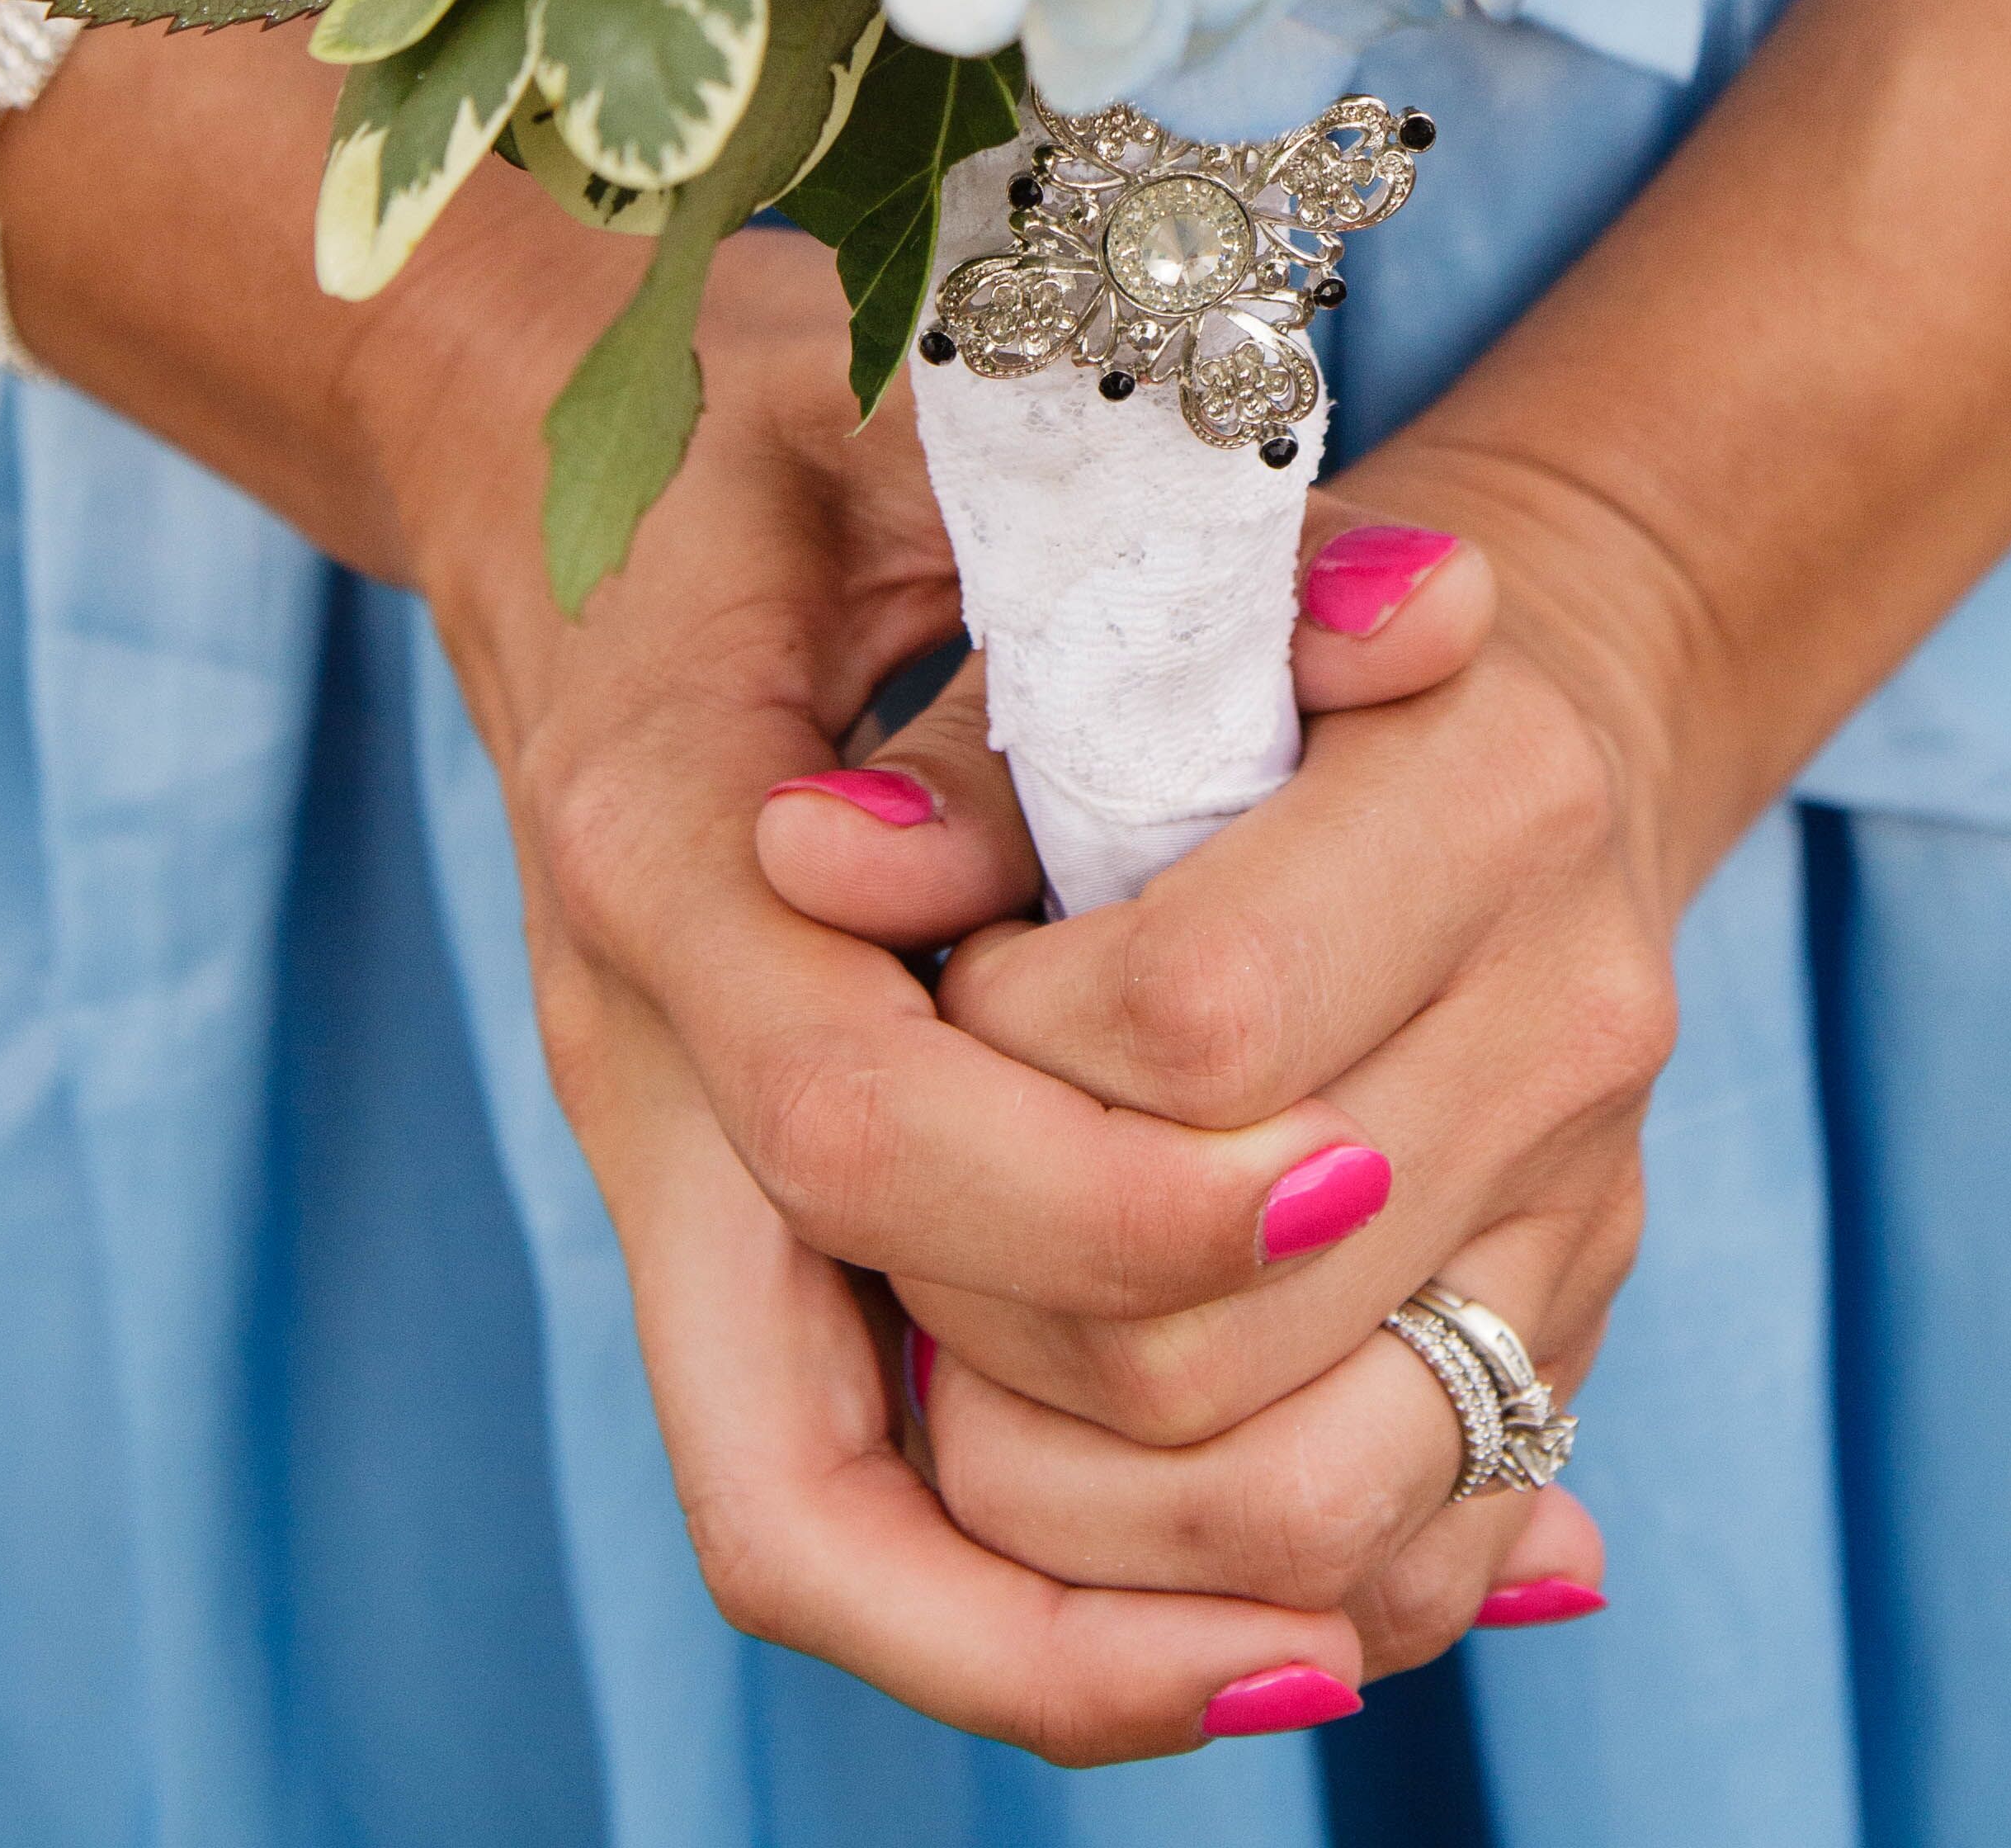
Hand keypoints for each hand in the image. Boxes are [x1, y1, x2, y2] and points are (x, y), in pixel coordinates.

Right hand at [357, 206, 1597, 1752]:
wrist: (568, 453)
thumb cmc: (757, 406)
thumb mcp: (924, 376)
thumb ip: (1153, 493)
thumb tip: (1442, 617)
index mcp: (654, 842)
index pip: (856, 1126)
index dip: (1101, 1187)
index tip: (1340, 1165)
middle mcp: (644, 1057)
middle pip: (816, 1461)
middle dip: (1114, 1504)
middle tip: (1407, 1462)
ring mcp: (688, 1163)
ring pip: (837, 1539)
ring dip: (1097, 1633)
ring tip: (1385, 1624)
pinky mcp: (756, 1212)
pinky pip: (884, 1495)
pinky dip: (1066, 1591)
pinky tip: (1329, 1591)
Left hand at [766, 427, 1693, 1676]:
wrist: (1518, 748)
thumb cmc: (1267, 680)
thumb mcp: (1131, 653)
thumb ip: (981, 764)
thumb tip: (807, 855)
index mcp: (1496, 789)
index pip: (1193, 1021)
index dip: (999, 1052)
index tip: (940, 1000)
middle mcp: (1573, 1018)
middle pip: (1214, 1300)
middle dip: (985, 1292)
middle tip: (905, 1206)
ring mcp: (1586, 1214)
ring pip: (1289, 1493)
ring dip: (1058, 1486)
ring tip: (950, 1362)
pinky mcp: (1567, 1355)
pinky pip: (1379, 1569)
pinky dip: (1199, 1594)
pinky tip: (1072, 1487)